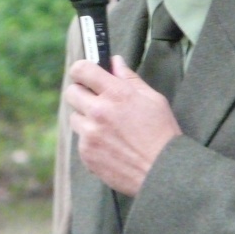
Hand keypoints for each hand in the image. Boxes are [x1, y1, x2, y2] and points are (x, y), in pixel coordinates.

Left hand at [65, 54, 182, 195]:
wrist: (163, 172)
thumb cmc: (162, 134)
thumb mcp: (153, 99)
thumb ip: (129, 79)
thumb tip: (115, 62)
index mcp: (116, 93)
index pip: (82, 69)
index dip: (81, 68)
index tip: (85, 73)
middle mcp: (99, 111)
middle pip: (71, 92)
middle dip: (81, 93)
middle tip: (95, 99)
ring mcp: (90, 134)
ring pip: (75, 118)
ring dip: (86, 119)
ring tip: (108, 128)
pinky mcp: (86, 154)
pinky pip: (81, 140)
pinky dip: (92, 141)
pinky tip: (111, 145)